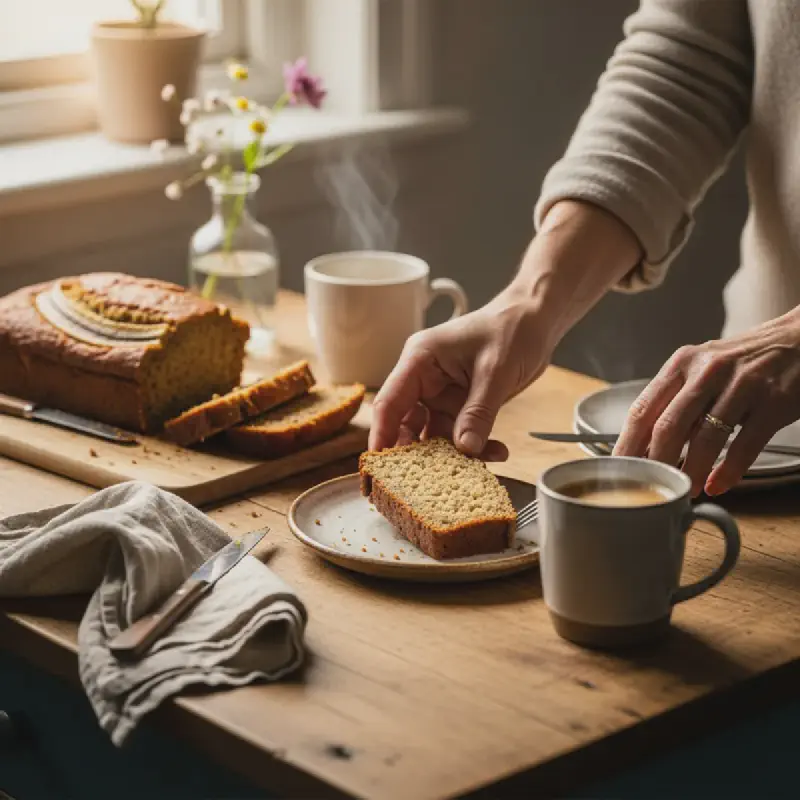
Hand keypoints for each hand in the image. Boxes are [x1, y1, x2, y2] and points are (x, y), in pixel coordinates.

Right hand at [369, 292, 553, 458]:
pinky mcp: (460, 403)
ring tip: (474, 468)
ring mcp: (441, 393)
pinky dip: (474, 447)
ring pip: (434, 435)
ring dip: (453, 454)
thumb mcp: (495, 372)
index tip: (381, 469)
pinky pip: (459, 433)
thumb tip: (465, 449)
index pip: (389, 402)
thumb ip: (478, 412)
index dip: (382, 436)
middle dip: (417, 454)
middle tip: (428, 481)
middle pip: (405, 424)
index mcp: (419, 360)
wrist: (537, 319)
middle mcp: (424, 378)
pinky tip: (496, 453)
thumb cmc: (511, 328)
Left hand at [613, 312, 799, 494]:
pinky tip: (718, 485)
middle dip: (657, 465)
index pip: (642, 410)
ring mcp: (742, 385)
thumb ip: (678, 401)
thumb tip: (647, 446)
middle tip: (654, 488)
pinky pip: (744, 445)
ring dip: (692, 472)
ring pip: (705, 439)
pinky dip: (728, 471)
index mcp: (681, 363)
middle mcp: (707, 371)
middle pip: (668, 428)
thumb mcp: (704, 369)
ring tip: (686, 491)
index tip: (620, 471)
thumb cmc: (745, 361)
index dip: (626, 445)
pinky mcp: (773, 402)